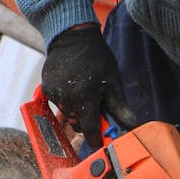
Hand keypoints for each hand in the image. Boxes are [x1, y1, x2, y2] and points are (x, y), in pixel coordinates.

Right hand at [41, 24, 136, 147]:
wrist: (72, 37)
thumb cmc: (97, 57)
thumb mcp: (113, 80)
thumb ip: (119, 106)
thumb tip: (133, 126)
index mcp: (85, 96)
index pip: (89, 129)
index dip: (95, 138)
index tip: (99, 142)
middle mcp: (67, 97)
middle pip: (77, 123)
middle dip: (86, 121)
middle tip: (95, 106)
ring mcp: (54, 93)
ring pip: (67, 114)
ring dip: (76, 109)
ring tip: (84, 90)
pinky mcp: (46, 88)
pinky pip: (58, 104)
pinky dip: (66, 100)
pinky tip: (73, 85)